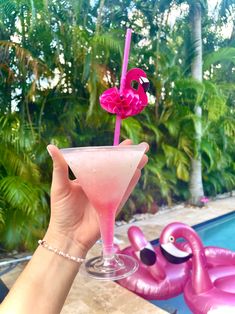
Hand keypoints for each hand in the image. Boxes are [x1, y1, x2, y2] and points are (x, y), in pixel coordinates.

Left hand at [45, 140, 148, 255]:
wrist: (68, 236)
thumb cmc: (61, 211)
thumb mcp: (60, 186)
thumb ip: (60, 167)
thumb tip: (51, 146)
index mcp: (89, 178)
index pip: (103, 162)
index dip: (114, 152)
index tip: (126, 142)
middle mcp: (100, 185)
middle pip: (117, 169)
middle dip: (129, 158)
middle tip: (141, 147)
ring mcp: (108, 196)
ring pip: (123, 179)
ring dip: (134, 168)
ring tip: (143, 157)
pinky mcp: (113, 206)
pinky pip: (124, 193)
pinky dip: (130, 183)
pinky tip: (137, 172)